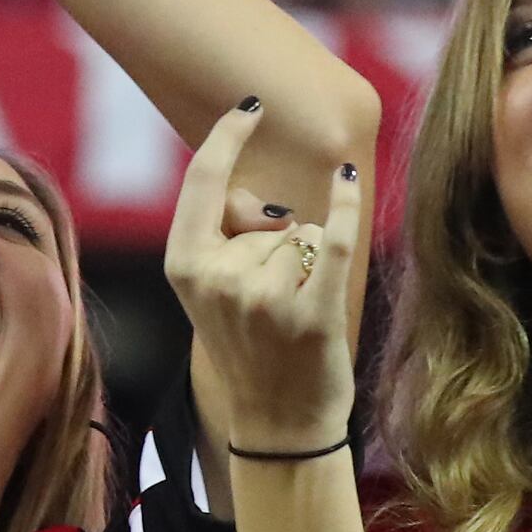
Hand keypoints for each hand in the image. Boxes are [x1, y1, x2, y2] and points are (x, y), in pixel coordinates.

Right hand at [169, 100, 360, 455]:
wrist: (276, 425)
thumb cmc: (250, 350)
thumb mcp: (214, 293)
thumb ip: (226, 237)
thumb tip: (259, 200)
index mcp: (184, 267)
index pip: (203, 182)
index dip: (227, 136)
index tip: (250, 107)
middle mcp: (219, 279)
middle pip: (266, 217)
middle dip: (278, 244)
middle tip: (270, 307)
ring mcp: (264, 299)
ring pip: (301, 234)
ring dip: (308, 263)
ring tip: (294, 315)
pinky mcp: (310, 313)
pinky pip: (332, 241)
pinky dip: (344, 207)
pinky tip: (347, 180)